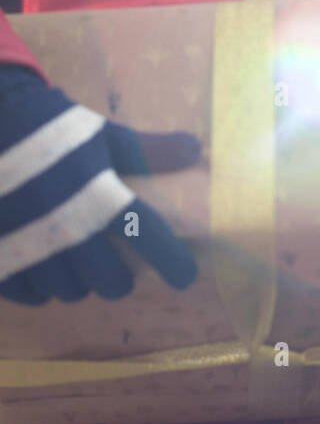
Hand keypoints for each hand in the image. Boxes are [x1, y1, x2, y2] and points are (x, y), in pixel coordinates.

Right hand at [0, 64, 201, 304]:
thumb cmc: (50, 129)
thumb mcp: (103, 134)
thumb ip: (149, 150)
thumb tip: (196, 149)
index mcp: (100, 197)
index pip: (150, 240)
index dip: (174, 263)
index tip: (184, 276)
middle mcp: (68, 229)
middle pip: (111, 282)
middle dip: (121, 278)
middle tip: (120, 266)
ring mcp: (29, 248)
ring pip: (70, 291)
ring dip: (81, 281)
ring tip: (81, 263)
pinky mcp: (0, 258)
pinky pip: (30, 295)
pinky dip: (41, 287)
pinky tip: (45, 267)